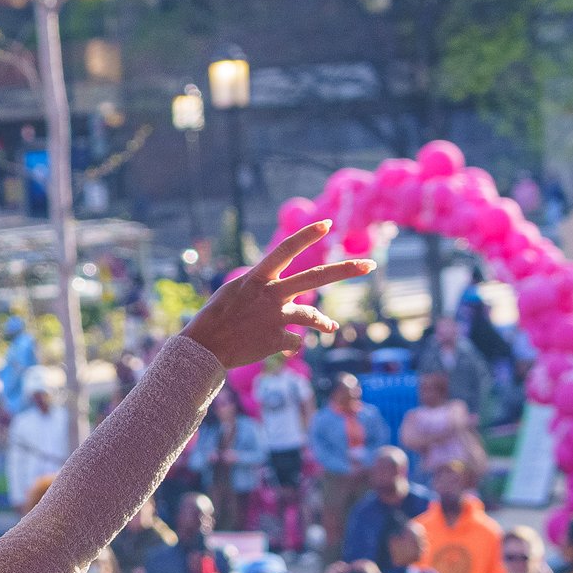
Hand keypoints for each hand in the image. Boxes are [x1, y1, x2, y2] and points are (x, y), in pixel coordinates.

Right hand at [180, 222, 365, 368]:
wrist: (203, 349)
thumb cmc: (215, 318)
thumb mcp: (235, 292)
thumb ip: (263, 288)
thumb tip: (289, 295)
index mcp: (256, 278)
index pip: (285, 250)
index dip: (306, 236)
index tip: (326, 223)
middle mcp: (269, 295)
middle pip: (314, 277)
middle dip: (345, 270)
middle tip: (369, 264)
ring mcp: (275, 318)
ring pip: (311, 315)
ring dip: (323, 322)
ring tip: (331, 326)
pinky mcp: (276, 340)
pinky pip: (294, 341)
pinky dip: (291, 344)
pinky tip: (284, 349)